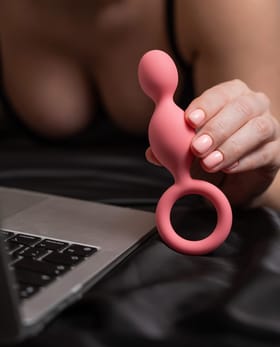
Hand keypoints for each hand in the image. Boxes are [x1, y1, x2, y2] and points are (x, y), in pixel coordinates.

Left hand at [146, 79, 279, 205]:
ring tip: (209, 163)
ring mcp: (270, 128)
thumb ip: (171, 146)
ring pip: (258, 128)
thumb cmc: (210, 154)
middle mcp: (254, 106)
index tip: (189, 120)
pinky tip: (228, 169)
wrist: (234, 179)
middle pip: (242, 107)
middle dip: (217, 127)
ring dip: (230, 146)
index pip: (221, 93)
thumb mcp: (187, 147)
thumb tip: (152, 153)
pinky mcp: (276, 152)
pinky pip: (265, 153)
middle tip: (197, 148)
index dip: (206, 105)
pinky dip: (244, 161)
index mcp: (231, 96)